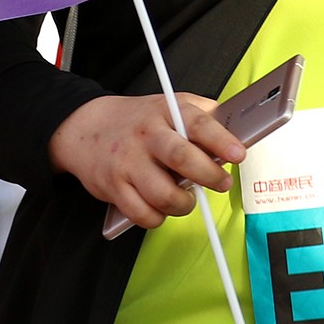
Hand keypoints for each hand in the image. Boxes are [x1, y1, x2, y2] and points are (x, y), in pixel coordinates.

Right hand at [47, 92, 243, 229]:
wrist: (84, 127)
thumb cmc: (138, 121)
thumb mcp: (170, 106)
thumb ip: (202, 116)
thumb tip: (239, 133)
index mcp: (164, 111)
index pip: (197, 123)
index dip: (220, 140)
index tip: (238, 154)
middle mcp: (146, 135)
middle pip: (181, 158)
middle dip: (208, 176)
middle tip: (221, 183)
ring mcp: (127, 162)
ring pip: (163, 194)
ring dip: (183, 204)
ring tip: (186, 199)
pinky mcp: (114, 187)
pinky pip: (143, 214)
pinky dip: (158, 218)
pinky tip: (160, 207)